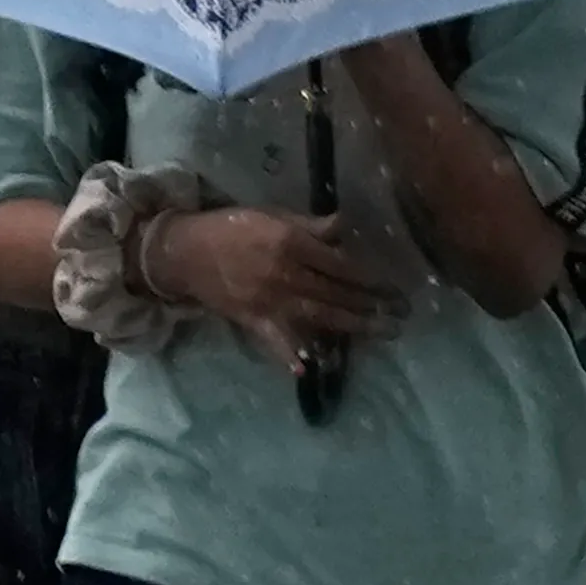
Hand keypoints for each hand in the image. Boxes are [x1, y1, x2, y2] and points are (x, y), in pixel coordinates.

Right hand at [150, 203, 402, 377]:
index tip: (394, 288)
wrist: (183, 252)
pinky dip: (289, 355)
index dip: (371, 278)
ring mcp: (269, 301)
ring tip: (384, 332)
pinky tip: (308, 368)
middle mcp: (285, 274)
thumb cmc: (231, 229)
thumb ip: (309, 226)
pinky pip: (274, 340)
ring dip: (354, 326)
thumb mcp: (272, 216)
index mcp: (290, 244)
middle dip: (373, 305)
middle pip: (338, 293)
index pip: (341, 265)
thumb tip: (345, 227)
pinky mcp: (252, 321)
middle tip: (402, 315)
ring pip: (320, 316)